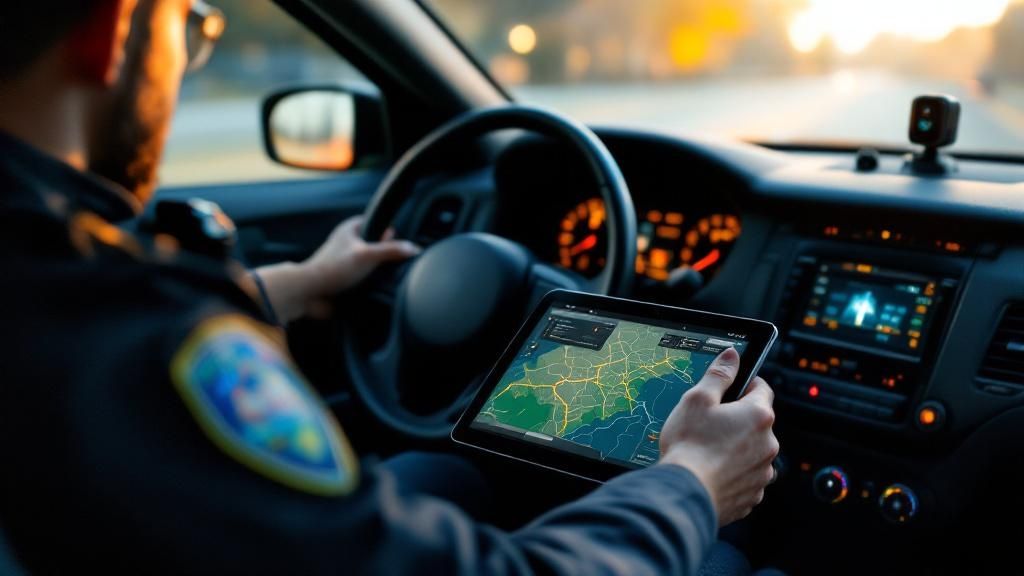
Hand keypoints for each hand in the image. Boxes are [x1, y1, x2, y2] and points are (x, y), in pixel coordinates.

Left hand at [255, 216, 419, 322]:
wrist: (310, 293)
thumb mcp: (367, 255)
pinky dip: (372, 283)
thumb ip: (391, 251)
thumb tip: (413, 248)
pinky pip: (365, 279)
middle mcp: (347, 244)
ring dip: (379, 270)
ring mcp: (345, 262)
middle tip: (397, 257)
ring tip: (388, 274)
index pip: (374, 221)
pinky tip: (378, 288)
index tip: (401, 235)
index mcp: (349, 229)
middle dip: (386, 252)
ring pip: (370, 263)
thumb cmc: (332, 269)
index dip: (388, 228)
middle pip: (375, 244)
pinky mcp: (345, 280)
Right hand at [658, 348, 778, 526]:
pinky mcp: (752, 495)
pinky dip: (733, 474)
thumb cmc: (689, 445)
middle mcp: (767, 444)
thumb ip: (719, 374)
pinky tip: (712, 471)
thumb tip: (732, 356)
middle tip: (709, 424)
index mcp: (758, 415)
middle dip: (737, 420)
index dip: (745, 385)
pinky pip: (746, 477)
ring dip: (737, 449)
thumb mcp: (697, 399)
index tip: (730, 390)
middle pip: (756, 422)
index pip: (762, 388)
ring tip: (707, 451)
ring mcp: (762, 472)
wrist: (684, 492)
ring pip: (752, 451)